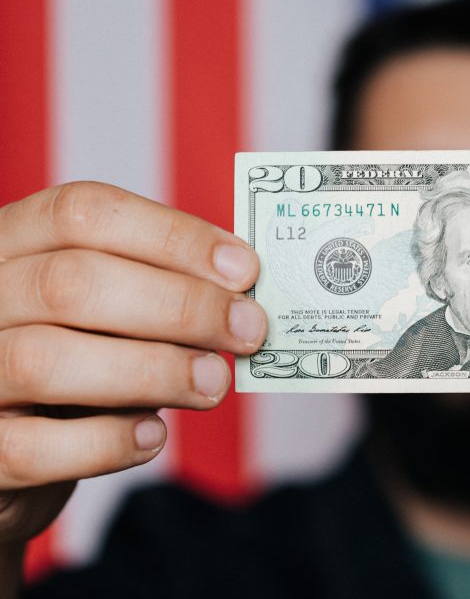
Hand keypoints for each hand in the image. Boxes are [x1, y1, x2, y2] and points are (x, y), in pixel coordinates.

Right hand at [0, 182, 264, 551]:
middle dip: (180, 305)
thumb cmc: (70, 368)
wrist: (5, 454)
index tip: (245, 270)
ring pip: (45, 359)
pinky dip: (106, 443)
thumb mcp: (104, 313)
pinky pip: (31, 449)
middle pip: (70, 281)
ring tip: (213, 382)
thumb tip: (242, 299)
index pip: (82, 213)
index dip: (174, 235)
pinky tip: (152, 437)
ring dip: (153, 370)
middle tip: (249, 329)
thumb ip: (155, 295)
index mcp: (8, 245)